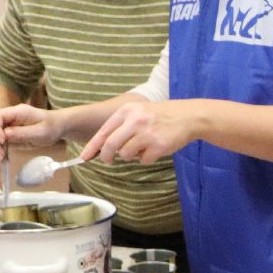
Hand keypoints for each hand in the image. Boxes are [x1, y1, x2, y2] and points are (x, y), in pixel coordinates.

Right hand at [0, 104, 61, 157]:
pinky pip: (0, 141)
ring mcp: (10, 125)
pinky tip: (2, 157)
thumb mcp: (40, 132)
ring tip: (1, 157)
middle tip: (0, 154)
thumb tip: (5, 134)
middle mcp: (11, 117)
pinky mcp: (11, 134)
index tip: (2, 140)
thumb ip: (23, 133)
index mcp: (18, 112)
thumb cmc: (52, 127)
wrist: (58, 128)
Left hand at [82, 100, 200, 164]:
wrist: (188, 116)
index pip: (104, 131)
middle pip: (111, 145)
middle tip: (108, 161)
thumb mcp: (139, 112)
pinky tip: (155, 149)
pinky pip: (143, 160)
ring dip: (131, 155)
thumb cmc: (160, 116)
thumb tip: (104, 147)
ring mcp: (147, 133)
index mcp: (127, 111)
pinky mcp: (158, 145)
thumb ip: (122, 126)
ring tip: (143, 147)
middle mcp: (135, 121)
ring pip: (126, 154)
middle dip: (107, 156)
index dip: (93, 146)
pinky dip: (147, 158)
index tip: (85, 157)